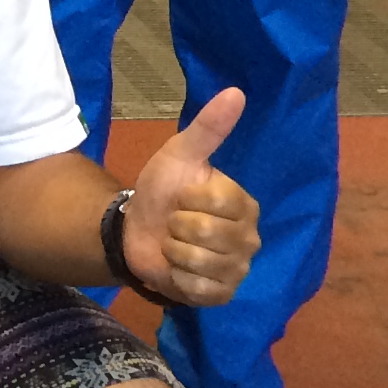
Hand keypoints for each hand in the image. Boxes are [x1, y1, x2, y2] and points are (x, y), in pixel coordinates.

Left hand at [121, 88, 260, 305]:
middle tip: (174, 223)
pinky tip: (176, 269)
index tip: (181, 197)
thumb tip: (236, 91)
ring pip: (199, 261)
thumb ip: (208, 127)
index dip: (188, 199)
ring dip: (173, 252)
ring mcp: (238, 270)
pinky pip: (198, 288)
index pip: (218, 202)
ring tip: (173, 244)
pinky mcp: (222, 295)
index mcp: (245, 205)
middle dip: (176, 226)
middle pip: (207, 233)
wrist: (137, 229)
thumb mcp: (180, 155)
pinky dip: (177, 278)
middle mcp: (250, 239)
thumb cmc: (163, 191)